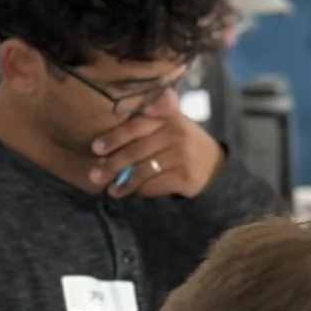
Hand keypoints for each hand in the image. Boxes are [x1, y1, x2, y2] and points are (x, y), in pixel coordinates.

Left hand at [88, 92, 224, 198]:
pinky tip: (133, 193)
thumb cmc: (182, 142)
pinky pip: (155, 185)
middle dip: (112, 165)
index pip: (135, 126)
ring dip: (124, 183)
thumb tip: (105, 135)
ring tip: (111, 190)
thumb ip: (145, 120)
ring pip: (144, 171)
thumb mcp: (169, 123)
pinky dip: (141, 191)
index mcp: (168, 117)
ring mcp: (183, 156)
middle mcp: (176, 134)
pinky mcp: (186, 177)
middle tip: (95, 176)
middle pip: (136, 151)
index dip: (114, 137)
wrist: (216, 165)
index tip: (95, 149)